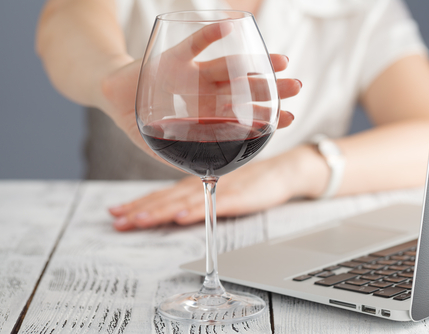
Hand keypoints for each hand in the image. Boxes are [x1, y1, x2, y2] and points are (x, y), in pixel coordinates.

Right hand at [100, 23, 300, 161]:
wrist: (114, 96)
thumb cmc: (142, 120)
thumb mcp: (164, 144)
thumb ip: (182, 158)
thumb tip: (207, 177)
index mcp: (206, 112)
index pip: (241, 115)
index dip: (265, 116)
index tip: (289, 118)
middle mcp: (206, 91)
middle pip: (243, 89)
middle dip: (270, 89)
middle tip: (296, 87)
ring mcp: (193, 73)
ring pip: (229, 67)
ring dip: (253, 65)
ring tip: (283, 62)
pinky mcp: (174, 57)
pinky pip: (194, 44)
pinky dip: (210, 35)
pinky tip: (230, 27)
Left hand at [109, 145, 328, 230]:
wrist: (282, 171)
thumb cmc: (249, 180)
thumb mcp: (218, 187)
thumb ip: (197, 194)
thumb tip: (174, 210)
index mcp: (195, 183)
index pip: (161, 195)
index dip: (137, 203)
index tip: (115, 212)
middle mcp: (201, 185)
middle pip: (165, 199)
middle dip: (139, 210)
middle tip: (115, 220)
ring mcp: (218, 189)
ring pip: (182, 202)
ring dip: (158, 212)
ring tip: (137, 221)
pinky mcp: (237, 196)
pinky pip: (212, 205)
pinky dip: (195, 212)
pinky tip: (180, 217)